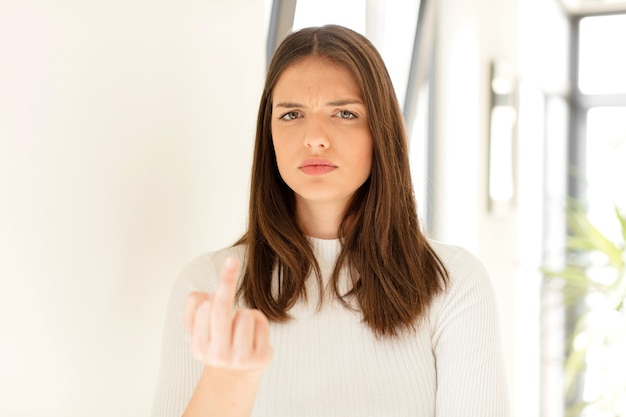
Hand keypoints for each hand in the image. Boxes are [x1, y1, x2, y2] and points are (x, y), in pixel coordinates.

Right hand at [183, 257, 272, 372]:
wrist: (235, 375)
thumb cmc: (217, 341)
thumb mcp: (198, 328)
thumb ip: (193, 307)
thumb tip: (206, 297)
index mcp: (199, 346)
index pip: (204, 309)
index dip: (216, 288)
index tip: (227, 262)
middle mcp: (218, 355)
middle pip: (221, 309)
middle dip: (226, 281)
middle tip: (231, 261)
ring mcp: (240, 359)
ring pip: (245, 314)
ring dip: (244, 314)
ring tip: (240, 328)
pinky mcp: (261, 358)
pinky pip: (261, 322)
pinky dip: (258, 321)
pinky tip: (252, 334)